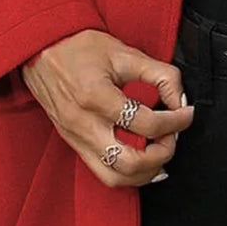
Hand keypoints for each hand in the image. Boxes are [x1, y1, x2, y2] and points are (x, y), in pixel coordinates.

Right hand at [20, 29, 195, 187]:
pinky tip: (144, 162)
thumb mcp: (126, 53)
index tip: (185, 114)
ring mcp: (76, 138)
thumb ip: (160, 75)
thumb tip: (179, 100)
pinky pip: (103, 172)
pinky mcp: (73, 143)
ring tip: (160, 151)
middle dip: (162, 152)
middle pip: (131, 161)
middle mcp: (83, 123)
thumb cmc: (79, 48)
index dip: (175, 122)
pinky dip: (128, 173)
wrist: (41, 49)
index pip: (146, 123)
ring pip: (116, 177)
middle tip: (172, 136)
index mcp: (96, 97)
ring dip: (146, 171)